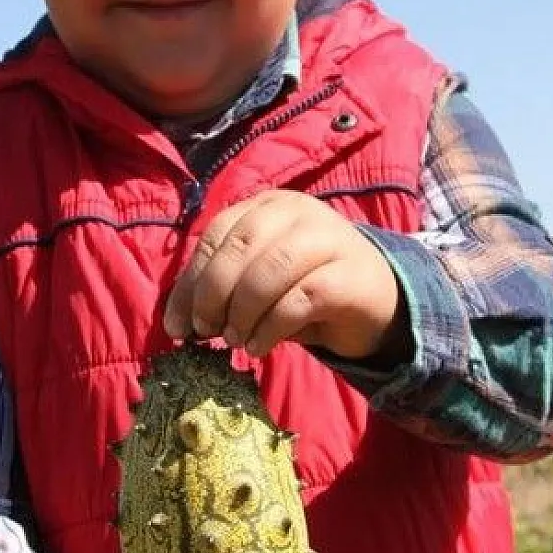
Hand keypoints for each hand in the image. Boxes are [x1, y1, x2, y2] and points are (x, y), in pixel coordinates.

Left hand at [163, 190, 405, 361]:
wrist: (376, 303)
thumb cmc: (305, 290)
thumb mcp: (257, 284)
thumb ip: (220, 291)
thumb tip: (176, 323)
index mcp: (268, 206)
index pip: (217, 234)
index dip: (192, 281)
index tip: (179, 325)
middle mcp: (298, 212)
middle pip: (240, 248)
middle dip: (213, 296)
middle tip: (207, 332)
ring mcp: (328, 238)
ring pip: (269, 271)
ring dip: (242, 313)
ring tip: (235, 340)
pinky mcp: (349, 275)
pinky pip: (300, 300)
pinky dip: (270, 329)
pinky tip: (260, 347)